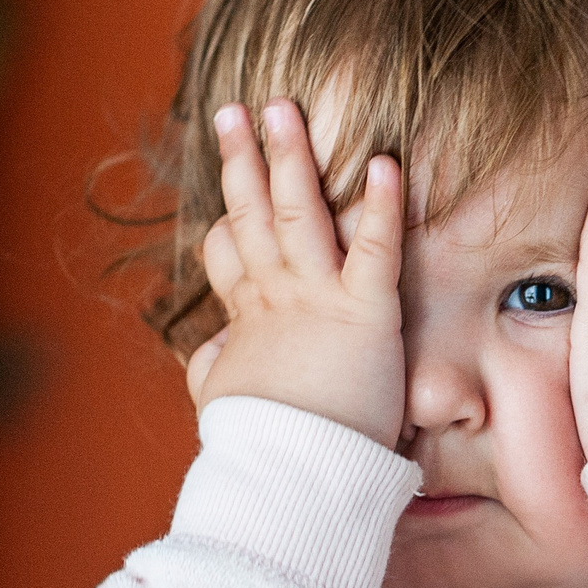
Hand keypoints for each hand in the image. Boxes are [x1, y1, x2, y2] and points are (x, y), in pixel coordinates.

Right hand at [186, 99, 406, 448]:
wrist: (293, 481)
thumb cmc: (267, 453)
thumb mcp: (225, 406)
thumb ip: (214, 370)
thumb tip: (204, 352)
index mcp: (249, 322)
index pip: (230, 255)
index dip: (225, 222)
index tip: (224, 195)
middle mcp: (276, 300)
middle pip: (251, 214)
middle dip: (242, 159)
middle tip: (234, 110)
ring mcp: (316, 300)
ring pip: (296, 212)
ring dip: (291, 156)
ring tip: (283, 106)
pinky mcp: (364, 314)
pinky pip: (375, 248)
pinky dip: (380, 205)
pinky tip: (383, 162)